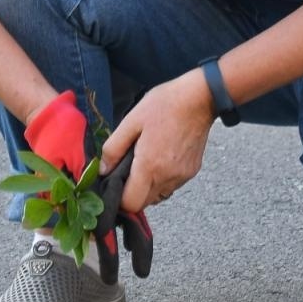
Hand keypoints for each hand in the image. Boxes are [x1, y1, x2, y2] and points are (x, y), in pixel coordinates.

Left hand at [99, 69, 215, 211]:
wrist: (199, 98)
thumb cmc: (164, 105)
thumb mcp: (131, 121)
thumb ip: (113, 148)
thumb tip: (103, 170)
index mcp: (149, 166)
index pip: (131, 203)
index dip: (119, 198)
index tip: (114, 183)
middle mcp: (167, 177)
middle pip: (144, 203)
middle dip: (132, 192)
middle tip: (128, 169)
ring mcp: (182, 176)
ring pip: (158, 197)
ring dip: (148, 187)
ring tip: (145, 162)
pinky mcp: (192, 172)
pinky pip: (171, 186)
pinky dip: (162, 180)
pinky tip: (160, 158)